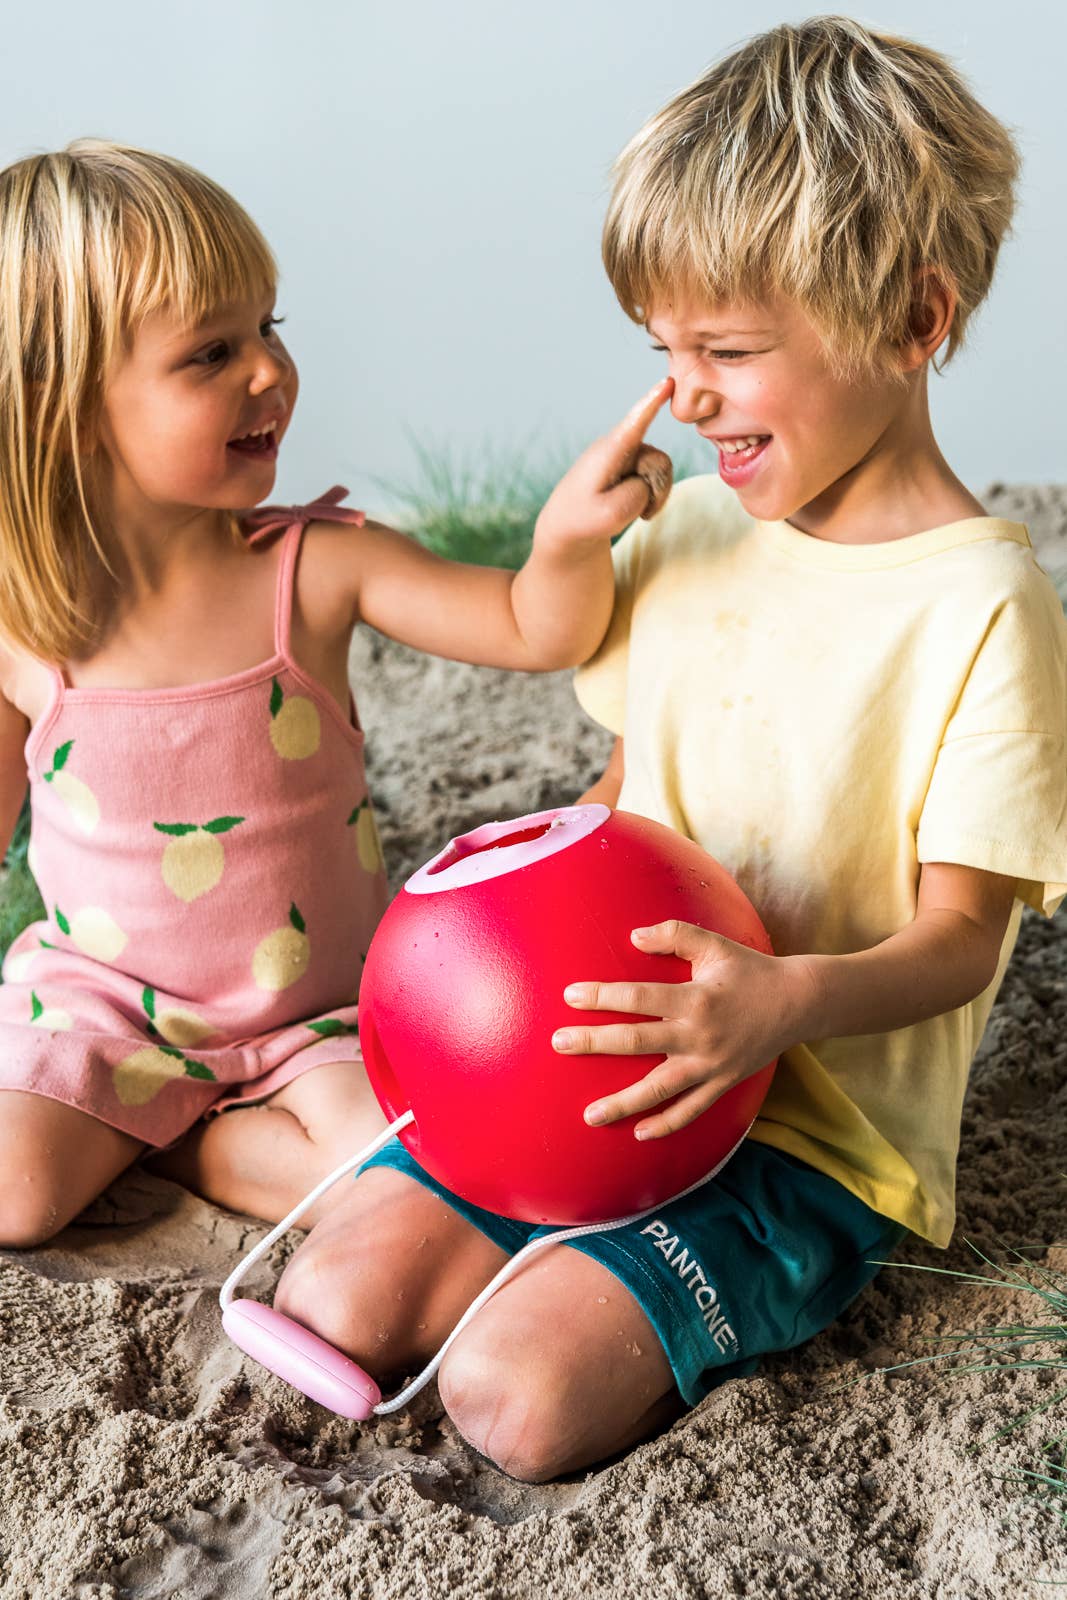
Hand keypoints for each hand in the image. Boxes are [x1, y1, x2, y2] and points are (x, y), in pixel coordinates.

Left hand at [534, 379, 674, 549]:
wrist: (568, 525)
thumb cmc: (582, 519)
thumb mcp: (609, 516)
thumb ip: (636, 495)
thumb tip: (647, 480)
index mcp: (608, 452)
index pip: (634, 423)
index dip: (652, 403)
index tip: (667, 382)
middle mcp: (619, 445)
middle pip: (659, 463)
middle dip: (655, 491)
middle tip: (634, 512)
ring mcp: (628, 453)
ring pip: (662, 470)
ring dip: (653, 496)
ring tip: (630, 509)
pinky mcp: (633, 462)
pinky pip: (659, 476)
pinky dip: (653, 497)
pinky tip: (637, 508)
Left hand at [552, 919, 811, 1139]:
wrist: (798, 1003)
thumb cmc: (750, 970)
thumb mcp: (715, 944)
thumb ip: (674, 935)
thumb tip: (634, 936)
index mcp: (695, 999)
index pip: (639, 999)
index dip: (603, 997)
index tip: (571, 996)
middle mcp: (699, 1036)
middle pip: (637, 1043)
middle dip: (595, 1043)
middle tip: (559, 1044)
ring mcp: (711, 1065)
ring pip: (660, 1090)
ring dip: (623, 1103)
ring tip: (589, 1116)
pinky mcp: (723, 1083)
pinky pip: (691, 1110)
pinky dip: (667, 1125)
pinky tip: (639, 1132)